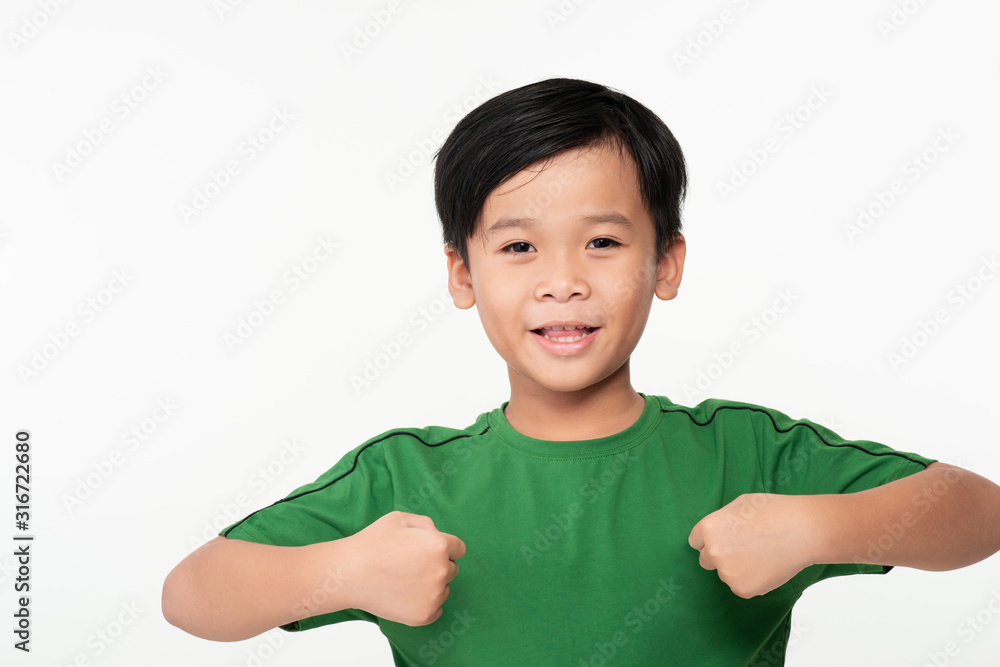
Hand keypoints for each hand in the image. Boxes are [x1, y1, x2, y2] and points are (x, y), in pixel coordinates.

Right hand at [344, 511, 465, 625]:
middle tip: (410, 565)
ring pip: (444, 589)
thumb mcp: (400, 519)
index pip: (458, 548)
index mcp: (439, 545)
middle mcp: (442, 571)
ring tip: (404, 580)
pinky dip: (425, 603)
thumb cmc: (372, 543)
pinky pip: (437, 608)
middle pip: (452, 569)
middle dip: (437, 566)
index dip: (442, 547)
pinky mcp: (425, 615)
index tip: (425, 551)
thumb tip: (438, 535)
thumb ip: (426, 524)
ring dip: (431, 585)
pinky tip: (405, 594)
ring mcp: (434, 596)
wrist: (349, 575)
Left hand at [688, 493, 819, 598]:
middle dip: (720, 556)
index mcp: (708, 529)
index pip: (696, 542)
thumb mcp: (739, 505)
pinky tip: (767, 566)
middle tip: (744, 548)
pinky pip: (741, 586)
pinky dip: (752, 580)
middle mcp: (713, 552)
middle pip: (706, 560)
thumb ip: (722, 520)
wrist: (802, 530)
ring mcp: (727, 573)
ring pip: (726, 574)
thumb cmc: (774, 512)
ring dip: (737, 568)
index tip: (724, 540)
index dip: (711, 540)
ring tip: (762, 554)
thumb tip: (717, 532)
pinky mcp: (743, 589)